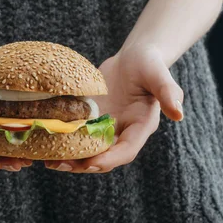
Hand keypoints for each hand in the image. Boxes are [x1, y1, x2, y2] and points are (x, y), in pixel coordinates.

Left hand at [45, 44, 183, 172]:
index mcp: (141, 127)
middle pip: (103, 157)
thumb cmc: (150, 63)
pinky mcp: (91, 121)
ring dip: (69, 158)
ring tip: (48, 161)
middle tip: (60, 165)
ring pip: (87, 151)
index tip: (91, 163)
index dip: (109, 159)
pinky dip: (62, 142)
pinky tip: (43, 143)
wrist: (135, 57)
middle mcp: (122, 133)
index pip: (126, 150)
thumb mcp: (159, 75)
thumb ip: (168, 93)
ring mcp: (106, 129)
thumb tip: (179, 113)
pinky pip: (77, 136)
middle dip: (82, 164)